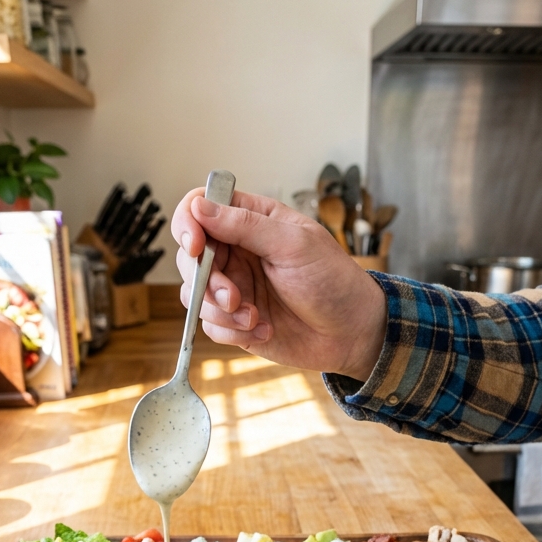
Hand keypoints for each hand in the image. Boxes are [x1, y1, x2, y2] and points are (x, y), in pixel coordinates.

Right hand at [171, 189, 385, 380]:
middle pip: (190, 257)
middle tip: (234, 297)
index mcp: (251, 222)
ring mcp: (234, 287)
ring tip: (254, 318)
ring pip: (194, 294)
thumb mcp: (294, 245)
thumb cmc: (333, 281)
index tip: (196, 246)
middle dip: (205, 280)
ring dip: (219, 311)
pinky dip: (232, 332)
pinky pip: (211, 326)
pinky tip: (264, 330)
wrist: (352, 333)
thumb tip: (201, 208)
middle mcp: (237, 252)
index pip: (201, 208)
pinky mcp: (235, 322)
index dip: (189, 223)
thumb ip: (246, 226)